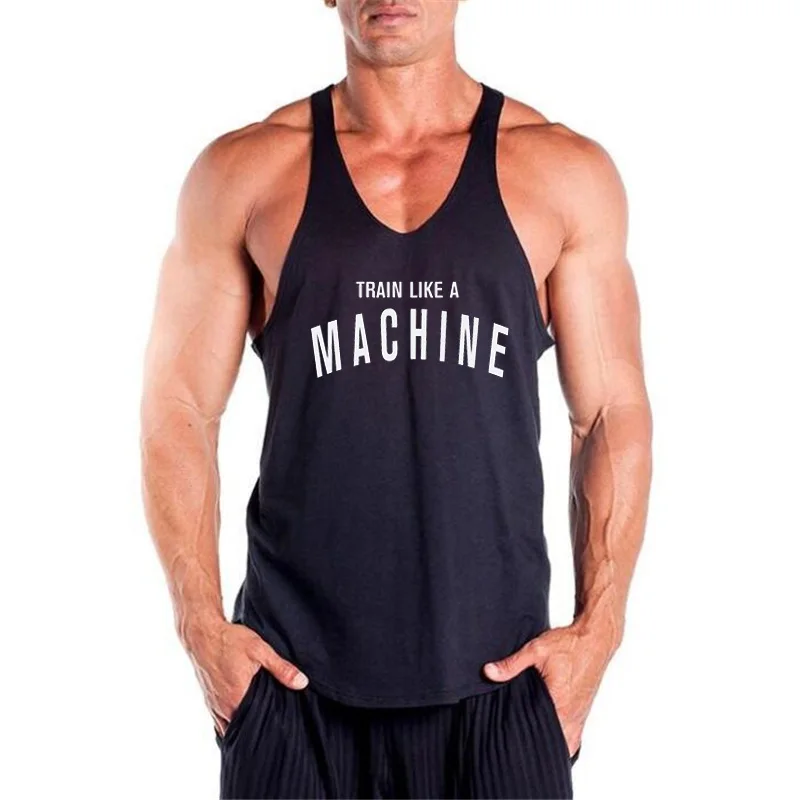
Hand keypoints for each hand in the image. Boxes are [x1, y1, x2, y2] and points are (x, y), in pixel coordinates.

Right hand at [184, 618, 307, 736]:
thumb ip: (281, 668)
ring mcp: (214, 707)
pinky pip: (220, 721)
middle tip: (274, 723)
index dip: (270, 726)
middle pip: (244, 726)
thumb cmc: (230, 641)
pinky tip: (242, 716)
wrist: (202, 635)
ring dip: (244, 724)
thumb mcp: (260, 650)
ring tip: (260, 721)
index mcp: (238, 699)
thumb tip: (302, 683)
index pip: (257, 725)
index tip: (282, 725)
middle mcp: (224, 708)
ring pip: (231, 726)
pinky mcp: (209, 702)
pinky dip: (231, 721)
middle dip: (258, 727)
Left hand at [482, 623, 614, 757]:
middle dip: (536, 743)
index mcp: (560, 703)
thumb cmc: (569, 644)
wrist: (594, 639)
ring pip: (566, 743)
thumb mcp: (536, 650)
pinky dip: (562, 739)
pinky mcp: (583, 712)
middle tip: (518, 738)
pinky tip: (550, 734)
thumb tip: (489, 672)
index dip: (524, 737)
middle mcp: (572, 715)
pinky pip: (574, 737)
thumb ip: (512, 664)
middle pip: (553, 743)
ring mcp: (580, 716)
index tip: (509, 735)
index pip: (540, 734)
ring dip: (550, 742)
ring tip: (532, 738)